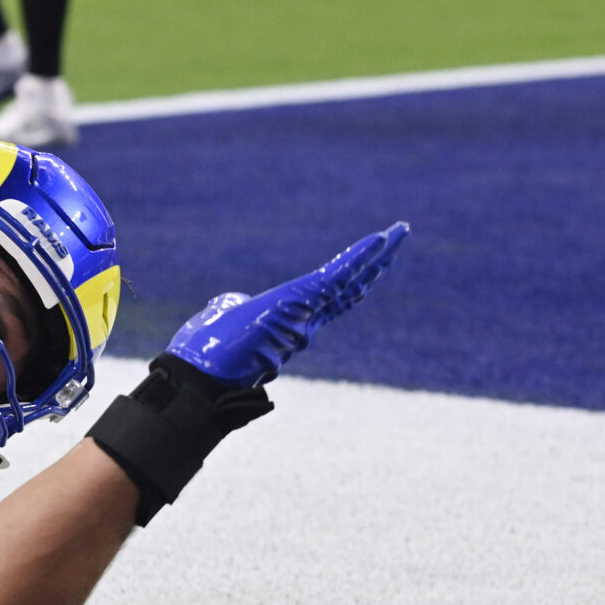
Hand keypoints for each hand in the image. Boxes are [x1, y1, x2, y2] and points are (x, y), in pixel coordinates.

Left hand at [163, 223, 409, 386]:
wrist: (204, 372)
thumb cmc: (209, 351)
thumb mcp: (224, 318)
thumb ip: (235, 307)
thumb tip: (231, 302)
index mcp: (291, 323)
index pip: (331, 299)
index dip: (351, 284)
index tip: (370, 272)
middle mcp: (307, 320)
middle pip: (351, 288)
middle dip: (375, 265)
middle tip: (397, 242)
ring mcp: (308, 312)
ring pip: (352, 279)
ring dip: (377, 254)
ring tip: (400, 231)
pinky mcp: (302, 301)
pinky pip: (339, 275)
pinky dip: (360, 256)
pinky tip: (381, 239)